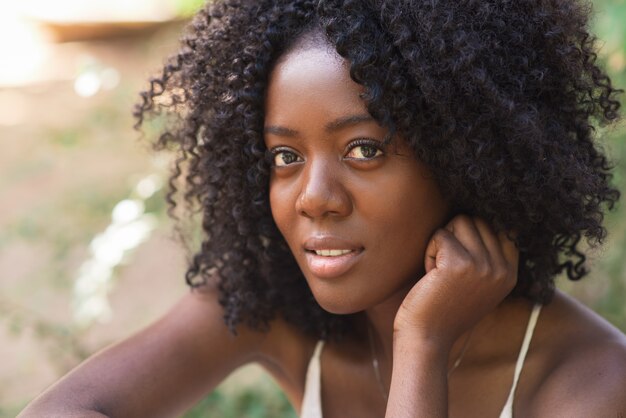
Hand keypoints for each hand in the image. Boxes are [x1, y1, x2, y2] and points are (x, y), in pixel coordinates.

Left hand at [394, 215, 517, 347]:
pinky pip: (440, 234)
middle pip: (477, 221)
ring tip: (439, 271)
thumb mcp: (479, 285)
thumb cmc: (445, 309)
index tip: (460, 262)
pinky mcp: (459, 264)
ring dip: (442, 243)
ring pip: (459, 222)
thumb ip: (489, 258)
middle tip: (446, 269)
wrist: (427, 338)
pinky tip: (430, 276)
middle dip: (455, 238)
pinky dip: (429, 251)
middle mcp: (501, 269)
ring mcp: (483, 266)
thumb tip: (493, 218)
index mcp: (511, 275)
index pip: (501, 228)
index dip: (474, 236)